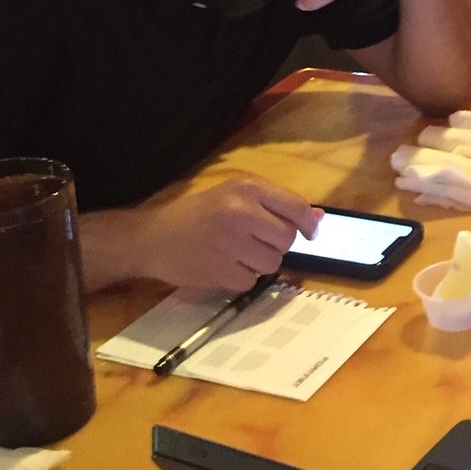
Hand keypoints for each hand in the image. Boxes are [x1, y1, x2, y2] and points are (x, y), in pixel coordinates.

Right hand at [128, 174, 321, 290]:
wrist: (151, 238)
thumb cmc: (196, 214)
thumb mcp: (234, 196)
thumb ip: (277, 205)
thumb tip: (319, 218)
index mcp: (246, 188)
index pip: (297, 207)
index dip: (308, 224)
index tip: (310, 233)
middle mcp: (240, 212)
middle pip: (287, 238)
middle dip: (276, 244)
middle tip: (253, 241)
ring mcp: (230, 243)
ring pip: (273, 263)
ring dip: (260, 263)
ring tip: (236, 253)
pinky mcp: (220, 271)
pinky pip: (252, 281)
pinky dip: (242, 278)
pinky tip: (223, 265)